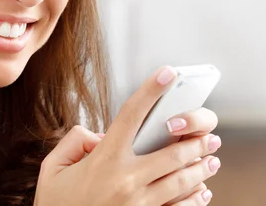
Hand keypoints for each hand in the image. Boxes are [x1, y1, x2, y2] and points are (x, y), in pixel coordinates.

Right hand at [34, 66, 220, 205]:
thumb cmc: (56, 204)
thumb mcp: (52, 167)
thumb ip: (74, 141)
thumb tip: (101, 135)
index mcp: (104, 159)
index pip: (131, 115)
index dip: (150, 90)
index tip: (168, 73)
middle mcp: (125, 179)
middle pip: (171, 152)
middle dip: (195, 139)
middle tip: (210, 133)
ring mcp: (138, 204)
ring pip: (180, 181)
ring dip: (200, 168)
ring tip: (212, 160)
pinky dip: (194, 200)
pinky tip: (203, 192)